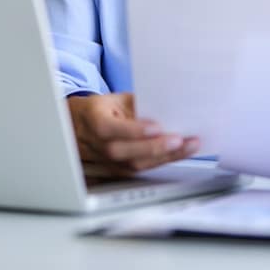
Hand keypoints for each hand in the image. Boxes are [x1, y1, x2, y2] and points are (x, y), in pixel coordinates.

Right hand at [67, 92, 198, 178]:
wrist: (80, 127)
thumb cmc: (102, 109)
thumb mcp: (116, 99)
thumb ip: (137, 104)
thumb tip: (166, 105)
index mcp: (94, 120)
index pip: (109, 129)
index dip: (133, 130)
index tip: (156, 127)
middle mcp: (98, 145)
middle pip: (123, 152)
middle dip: (154, 147)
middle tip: (179, 140)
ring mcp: (107, 161)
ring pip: (135, 164)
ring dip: (165, 156)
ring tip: (189, 146)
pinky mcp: (118, 170)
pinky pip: (142, 168)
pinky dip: (164, 160)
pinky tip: (181, 153)